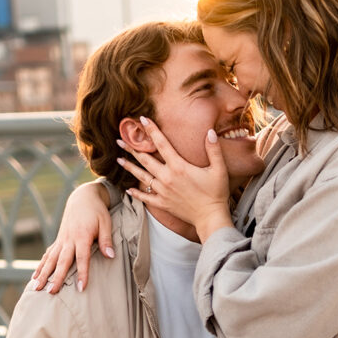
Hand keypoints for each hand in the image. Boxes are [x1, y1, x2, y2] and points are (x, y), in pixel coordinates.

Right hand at [33, 181, 113, 292]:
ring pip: (50, 260)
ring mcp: (61, 240)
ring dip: (43, 274)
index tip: (80, 287)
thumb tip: (110, 256)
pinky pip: (47, 255)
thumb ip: (106, 240)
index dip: (82, 273)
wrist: (82, 198)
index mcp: (82, 236)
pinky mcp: (58, 240)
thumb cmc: (97, 211)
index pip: (82, 258)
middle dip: (56, 278)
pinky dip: (41, 266)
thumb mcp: (106, 223)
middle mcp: (69, 239)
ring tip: (36, 288)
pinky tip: (34, 277)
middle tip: (51, 292)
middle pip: (61, 262)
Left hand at [118, 120, 233, 241]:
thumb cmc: (216, 193)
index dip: (152, 130)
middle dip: (132, 148)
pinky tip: (128, 189)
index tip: (142, 120)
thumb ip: (214, 149)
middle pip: (145, 159)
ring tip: (118, 159)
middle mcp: (167, 177)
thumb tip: (210, 132)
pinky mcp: (163, 203)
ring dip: (129, 167)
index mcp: (179, 167)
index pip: (162, 144)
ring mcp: (163, 191)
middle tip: (119, 140)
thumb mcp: (219, 169)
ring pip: (142, 176)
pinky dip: (136, 193)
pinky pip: (146, 197)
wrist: (210, 217)